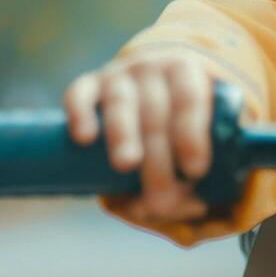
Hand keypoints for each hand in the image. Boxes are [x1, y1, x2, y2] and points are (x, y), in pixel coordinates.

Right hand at [63, 48, 219, 222]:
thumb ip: (194, 171)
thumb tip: (194, 208)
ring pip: (121, 104)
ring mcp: (117, 75)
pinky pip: (79, 94)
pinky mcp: (87, 85)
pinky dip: (80, 114)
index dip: (193, 134)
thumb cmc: (177, 117)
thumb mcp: (194, 131)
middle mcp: (151, 68)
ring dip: (124, 135)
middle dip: (159, 157)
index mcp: (186, 72)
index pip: (191, 99)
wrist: (144, 81)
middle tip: (162, 198)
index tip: (195, 170)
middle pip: (155, 112)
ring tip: (127, 165)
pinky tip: (83, 138)